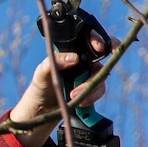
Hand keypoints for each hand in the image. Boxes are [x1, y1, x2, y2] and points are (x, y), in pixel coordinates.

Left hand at [11, 31, 118, 146]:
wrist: (41, 107)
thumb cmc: (41, 84)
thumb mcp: (42, 72)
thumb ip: (55, 62)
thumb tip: (73, 58)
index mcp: (72, 50)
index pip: (89, 38)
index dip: (99, 39)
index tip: (100, 48)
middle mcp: (84, 60)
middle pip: (102, 56)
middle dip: (106, 59)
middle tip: (102, 67)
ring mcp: (90, 74)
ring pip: (101, 75)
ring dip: (90, 86)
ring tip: (72, 95)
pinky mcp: (92, 89)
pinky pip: (99, 90)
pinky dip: (91, 96)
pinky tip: (80, 102)